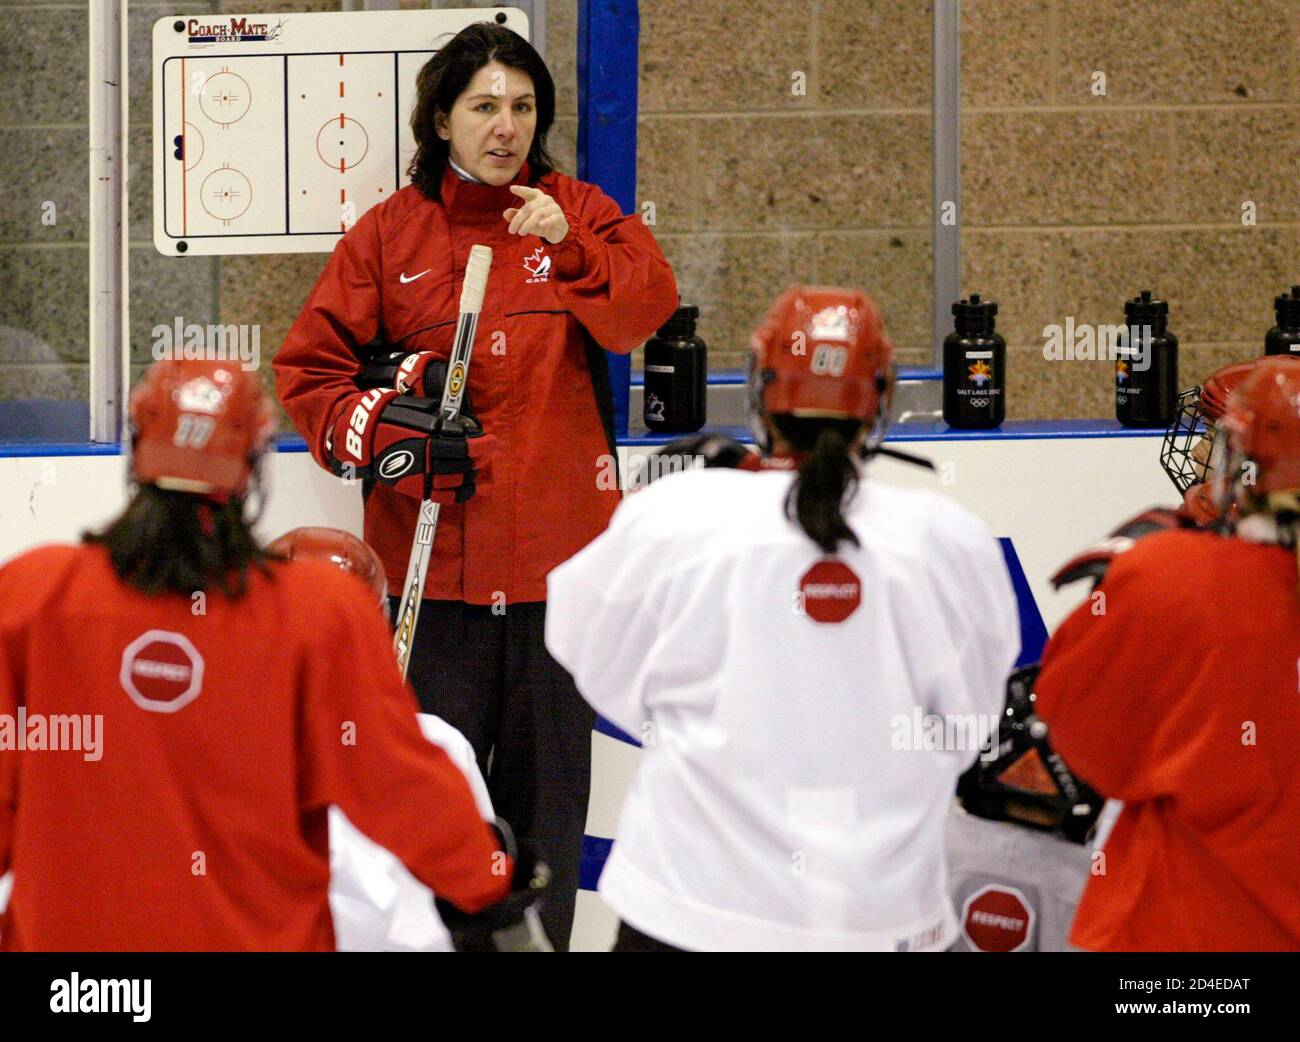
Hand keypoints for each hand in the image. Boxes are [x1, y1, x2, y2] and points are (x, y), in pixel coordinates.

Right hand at [327, 390, 495, 503]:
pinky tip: (468, 485)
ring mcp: (420, 475)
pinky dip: (460, 492)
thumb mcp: (414, 408)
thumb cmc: (389, 417)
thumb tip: (462, 424)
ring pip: (456, 480)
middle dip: (479, 457)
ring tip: (476, 466)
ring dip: (472, 473)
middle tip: (485, 450)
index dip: (481, 445)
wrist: (362, 438)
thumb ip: (439, 417)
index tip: (491, 441)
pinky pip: (444, 496)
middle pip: (463, 462)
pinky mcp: (416, 488)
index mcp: (426, 437)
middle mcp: (425, 458)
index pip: (463, 445)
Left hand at [503, 185, 568, 243]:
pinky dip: (546, 221)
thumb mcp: (526, 219)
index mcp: (537, 196)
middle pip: (529, 208)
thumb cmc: (539, 221)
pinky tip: (540, 225)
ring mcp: (554, 208)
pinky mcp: (560, 217)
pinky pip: (553, 218)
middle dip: (519, 219)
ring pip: (539, 214)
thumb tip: (505, 213)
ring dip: (528, 224)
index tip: (511, 188)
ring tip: (521, 232)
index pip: (528, 192)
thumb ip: (516, 215)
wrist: (556, 231)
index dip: (521, 190)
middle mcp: (546, 200)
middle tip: (511, 230)